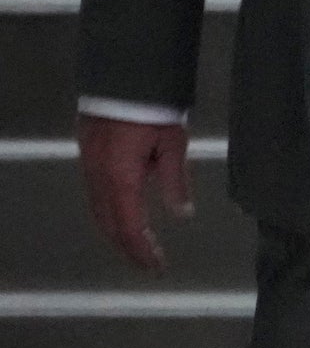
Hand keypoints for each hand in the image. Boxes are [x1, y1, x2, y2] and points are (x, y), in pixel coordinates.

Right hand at [79, 116, 192, 272]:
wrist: (121, 81)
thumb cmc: (152, 110)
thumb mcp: (173, 144)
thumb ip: (175, 180)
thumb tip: (183, 214)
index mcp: (121, 180)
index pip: (130, 228)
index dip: (143, 251)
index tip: (158, 266)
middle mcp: (100, 181)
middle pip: (110, 226)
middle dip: (129, 247)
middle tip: (150, 263)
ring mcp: (90, 171)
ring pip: (99, 214)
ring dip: (117, 234)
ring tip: (138, 247)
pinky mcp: (88, 161)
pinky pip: (95, 199)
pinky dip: (109, 216)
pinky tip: (122, 218)